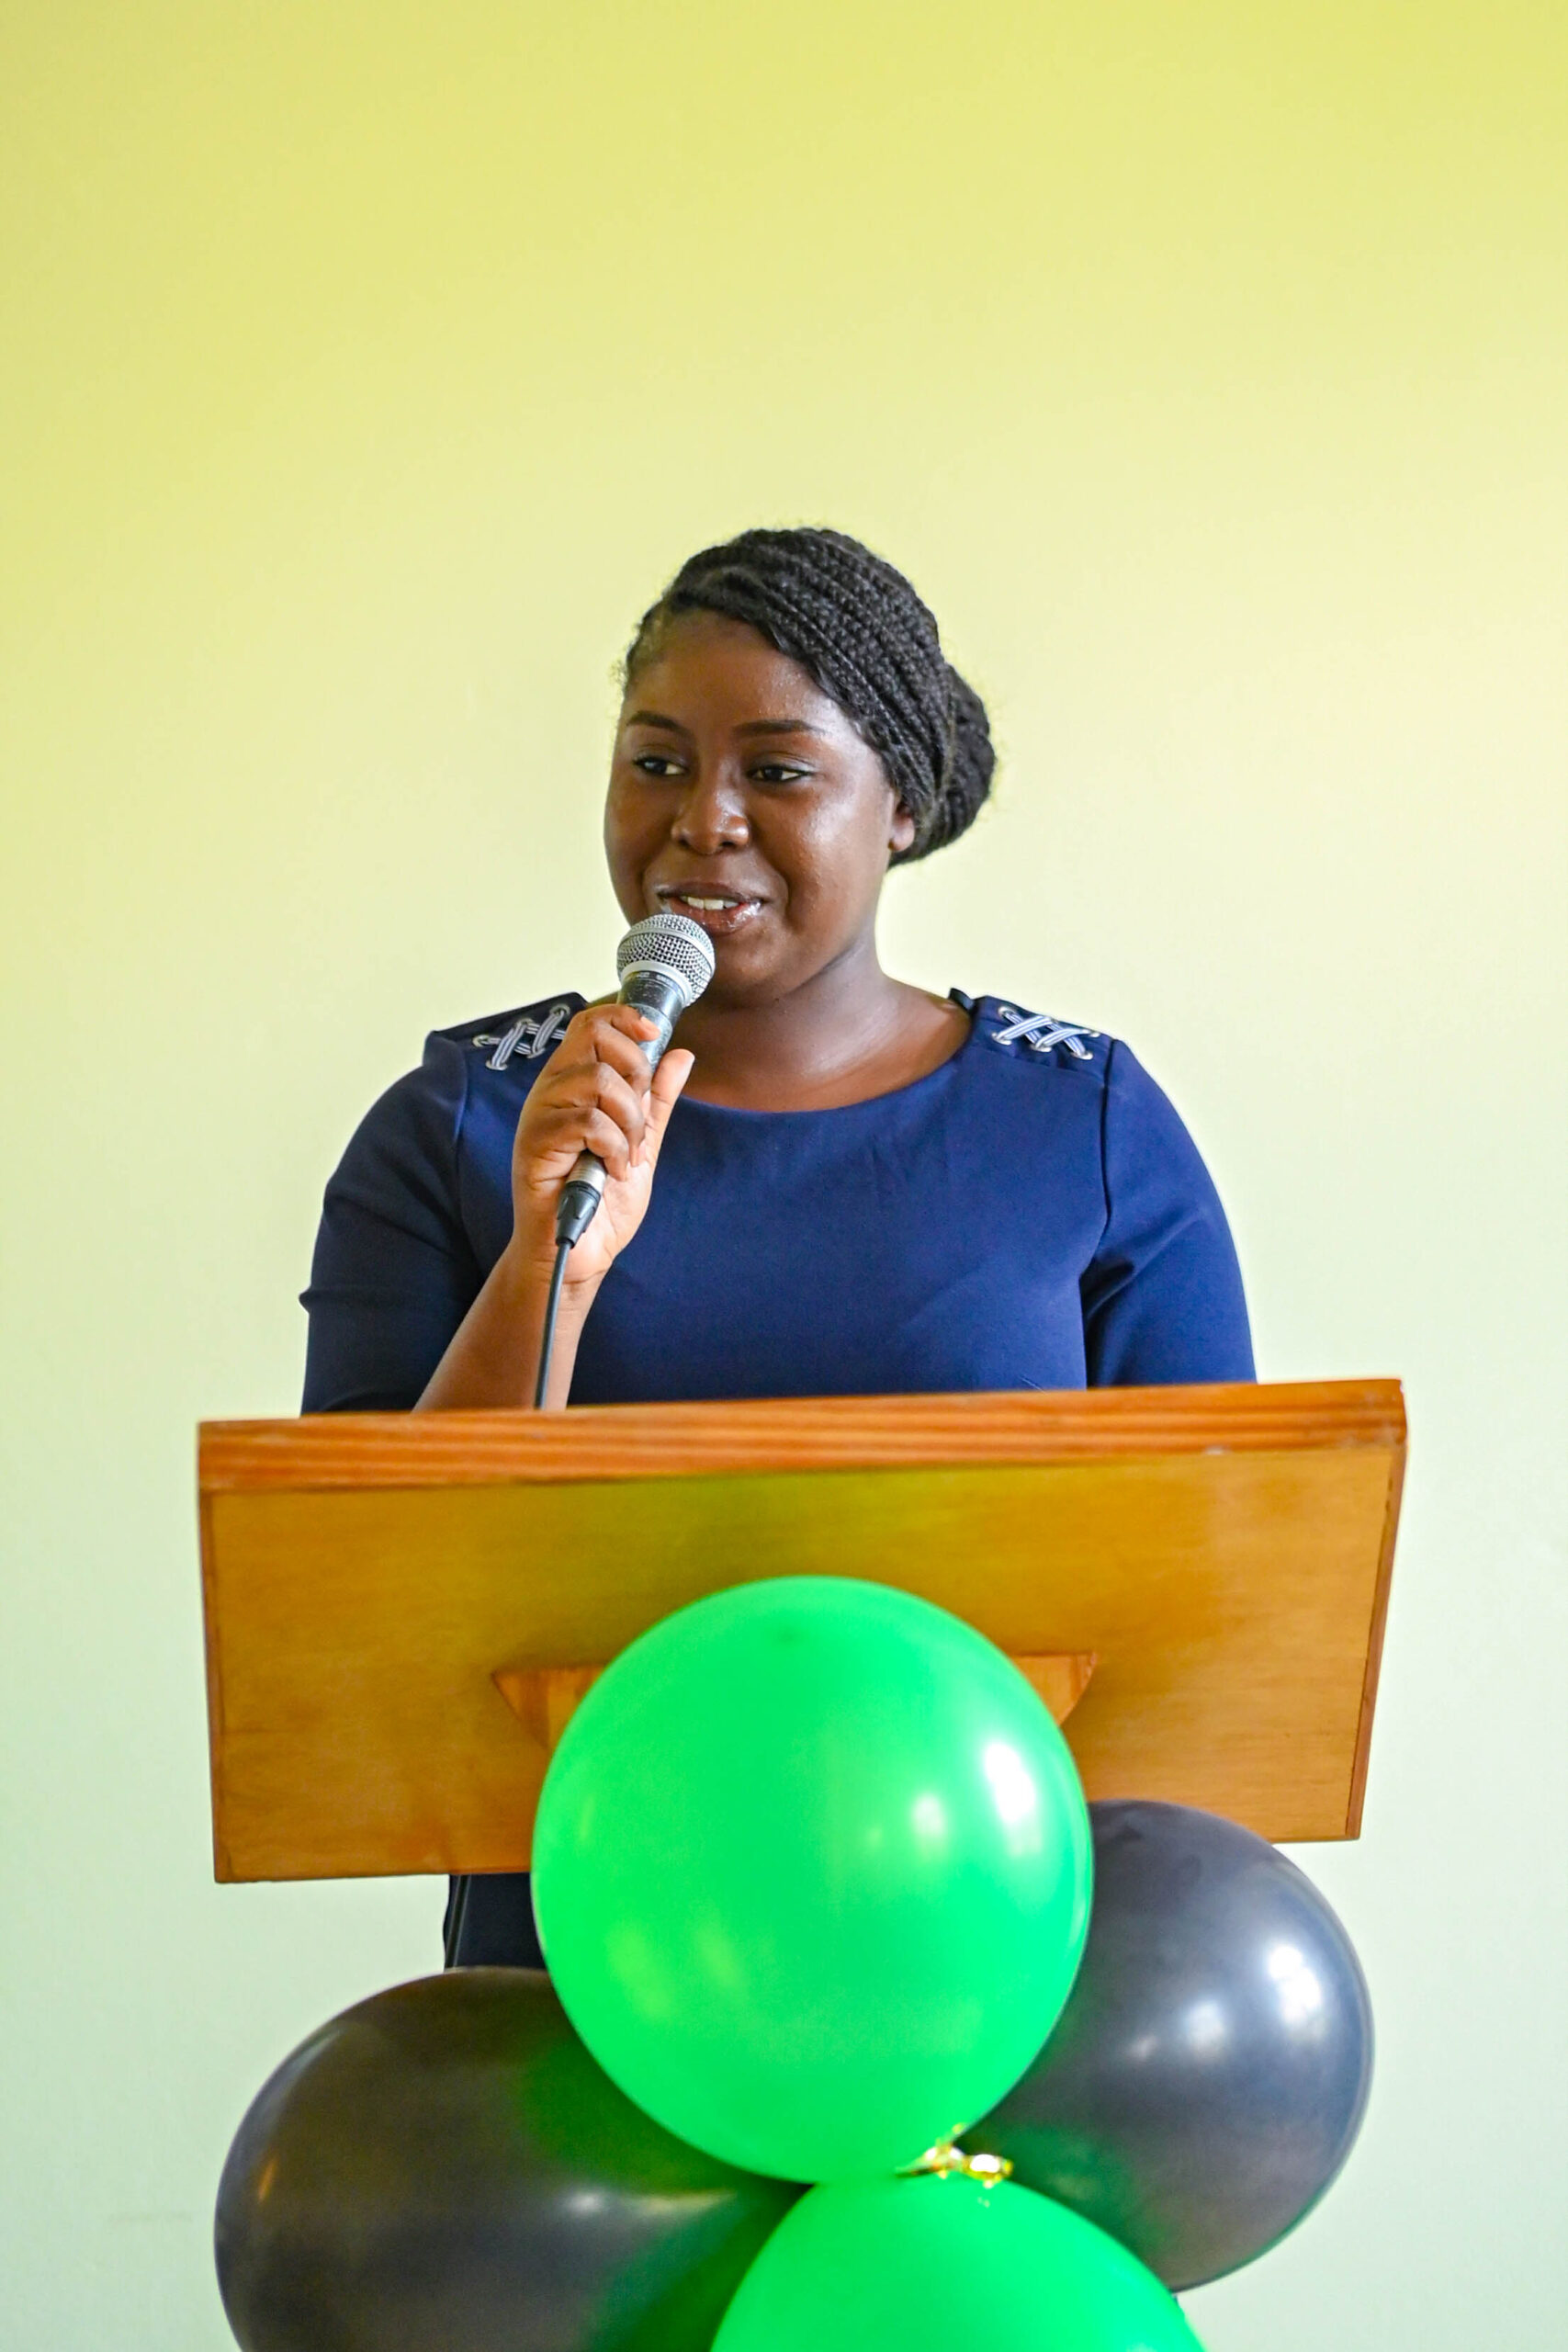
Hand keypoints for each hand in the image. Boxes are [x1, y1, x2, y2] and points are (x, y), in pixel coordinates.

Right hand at [509, 1003, 694, 1291]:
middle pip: (593, 1038)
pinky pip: (589, 1123)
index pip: (591, 1024)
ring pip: (598, 1082)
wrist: (581, 1252)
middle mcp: (550, 1092)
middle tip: (639, 1116)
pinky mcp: (535, 1144)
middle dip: (635, 1072)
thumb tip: (680, 1055)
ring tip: (627, 1155)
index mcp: (572, 1085)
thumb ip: (657, 1100)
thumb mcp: (641, 1143)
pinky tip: (613, 1170)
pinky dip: (615, 1148)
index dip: (624, 1018)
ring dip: (630, 1121)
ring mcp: (540, 1116)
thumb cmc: (601, 1200)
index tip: (652, 1033)